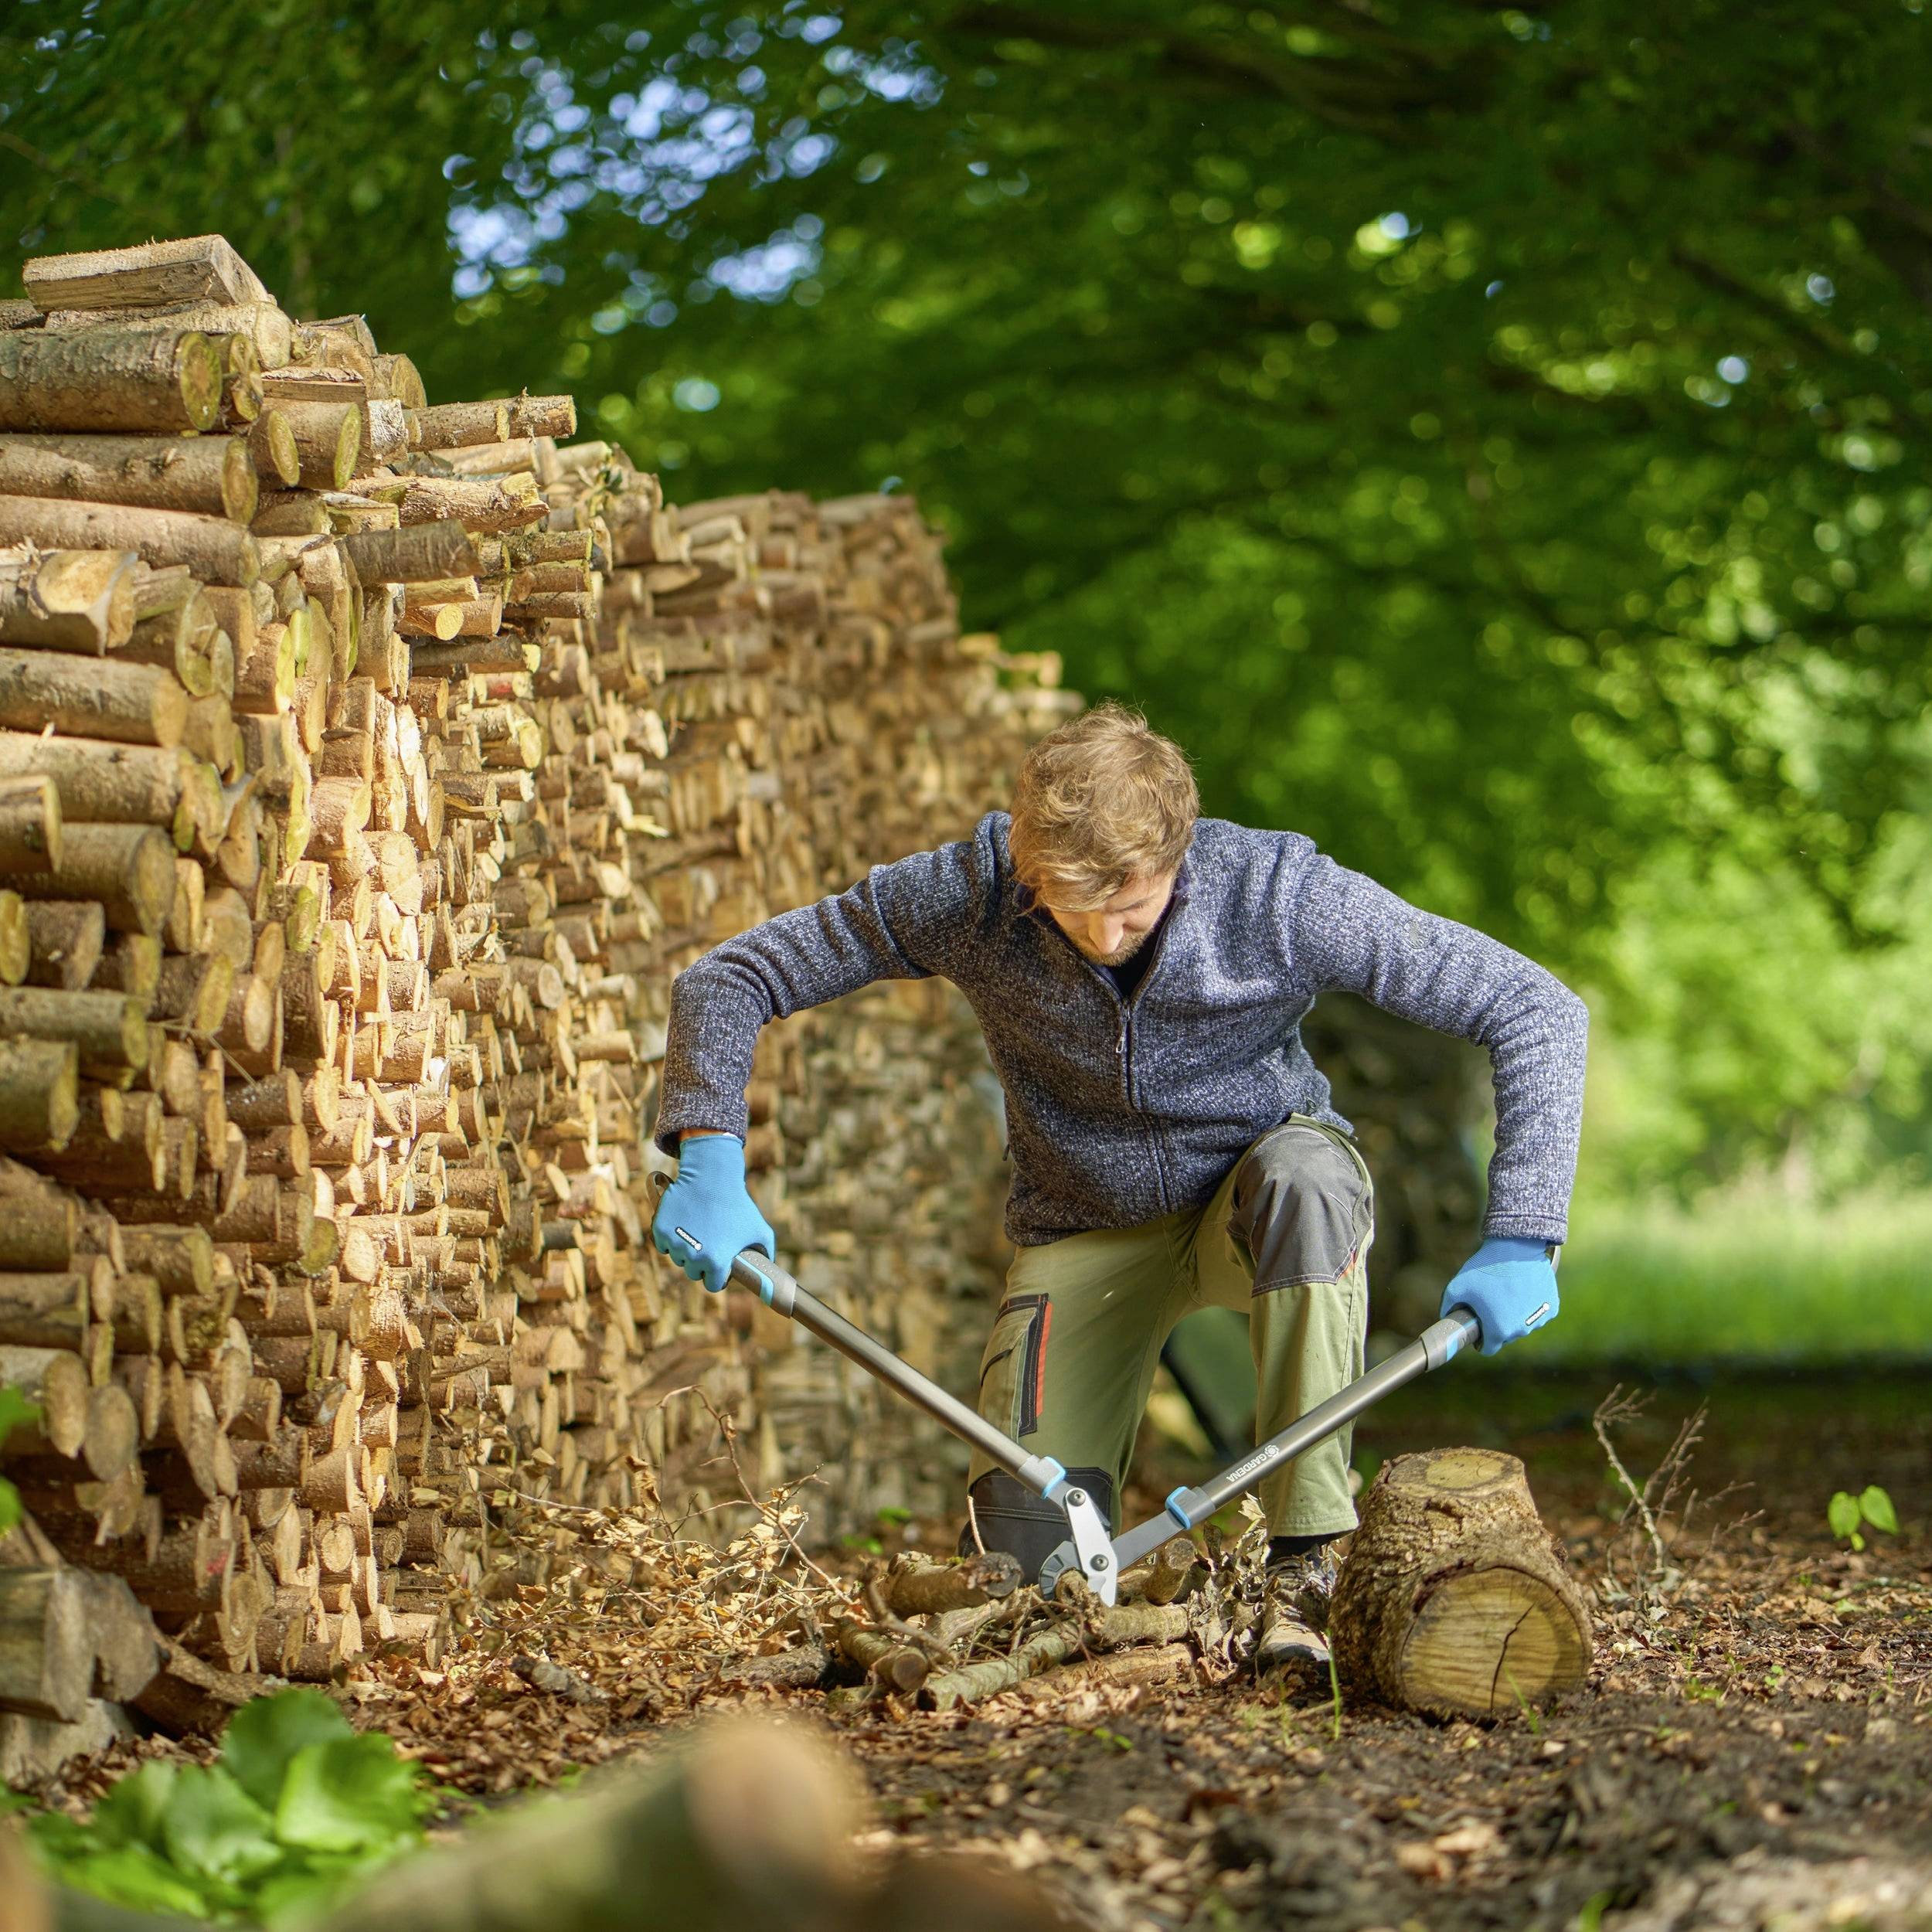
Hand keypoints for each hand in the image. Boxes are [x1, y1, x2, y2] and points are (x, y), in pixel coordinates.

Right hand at [652, 1133, 775, 1294]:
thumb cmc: (738, 1205)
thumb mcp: (760, 1230)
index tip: (720, 1265)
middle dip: (701, 1263)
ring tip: (698, 1232)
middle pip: (693, 1272)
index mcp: (716, 1263)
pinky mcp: (660, 1230)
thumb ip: (766, 1253)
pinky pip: (664, 1244)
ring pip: (678, 1258)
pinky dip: (671, 1239)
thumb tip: (768, 1269)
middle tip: (709, 1245)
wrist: (712, 1177)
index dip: (718, 1276)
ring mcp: (675, 1244)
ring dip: (686, 1251)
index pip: (712, 1285)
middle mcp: (693, 1257)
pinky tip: (683, 1225)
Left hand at [1440, 1238, 1558, 1355]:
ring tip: (1506, 1295)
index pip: (1488, 1349)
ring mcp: (1540, 1319)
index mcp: (1499, 1331)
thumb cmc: (1485, 1269)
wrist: (1515, 1248)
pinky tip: (1523, 1291)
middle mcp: (1522, 1330)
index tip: (1479, 1329)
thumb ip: (1448, 1306)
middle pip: (1506, 1336)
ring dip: (1516, 1316)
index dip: (1481, 1341)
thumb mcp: (1457, 1287)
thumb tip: (1445, 1315)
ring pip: (1523, 1325)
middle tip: (1491, 1305)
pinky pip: (1539, 1313)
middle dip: (1498, 1325)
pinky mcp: (1552, 1307)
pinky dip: (1532, 1307)